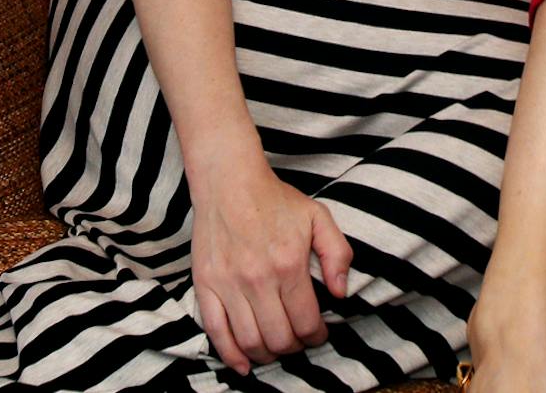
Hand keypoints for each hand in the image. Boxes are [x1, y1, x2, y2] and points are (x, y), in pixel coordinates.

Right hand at [192, 163, 352, 373]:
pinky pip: (215, 331)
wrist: (229, 181)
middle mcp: (258, 279)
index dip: (317, 336)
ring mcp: (228, 284)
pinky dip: (230, 355)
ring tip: (276, 347)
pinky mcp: (205, 285)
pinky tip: (243, 364)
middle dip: (294, 347)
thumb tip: (340, 293)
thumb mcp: (319, 217)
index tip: (318, 334)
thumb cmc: (275, 199)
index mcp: (288, 264)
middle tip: (298, 341)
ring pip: (249, 341)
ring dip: (267, 354)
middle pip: (279, 338)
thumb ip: (338, 254)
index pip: (306, 322)